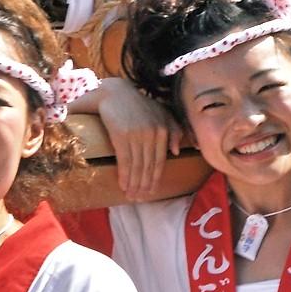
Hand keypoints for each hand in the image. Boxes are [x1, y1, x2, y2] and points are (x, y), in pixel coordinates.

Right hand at [92, 77, 182, 199]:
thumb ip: (172, 129)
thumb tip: (176, 152)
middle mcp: (152, 133)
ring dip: (134, 184)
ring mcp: (137, 134)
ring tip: (131, 195)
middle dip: (144, 185)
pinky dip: (125, 175)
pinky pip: (125, 161)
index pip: (159, 161)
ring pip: (138, 166)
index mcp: (162, 129)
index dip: (155, 179)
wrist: (114, 93)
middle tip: (139, 199)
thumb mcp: (160, 112)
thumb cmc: (138, 104)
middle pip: (149, 166)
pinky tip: (123, 185)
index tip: (150, 192)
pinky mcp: (122, 135)